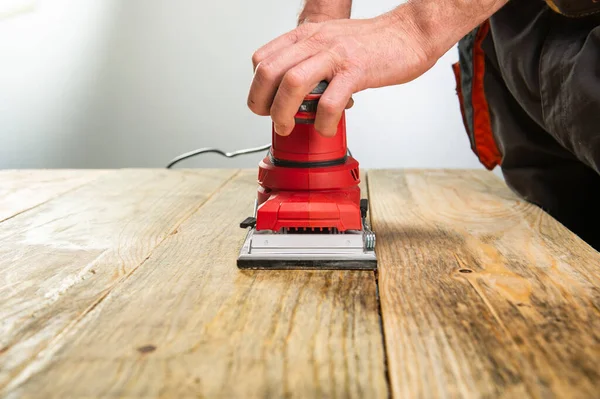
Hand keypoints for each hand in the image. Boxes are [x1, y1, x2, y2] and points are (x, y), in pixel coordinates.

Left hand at [247, 7, 436, 136]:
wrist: (409, 34)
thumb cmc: (372, 43)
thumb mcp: (331, 43)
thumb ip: (310, 62)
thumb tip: (295, 91)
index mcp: (307, 36)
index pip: (263, 59)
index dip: (257, 87)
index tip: (264, 105)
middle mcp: (316, 42)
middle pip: (270, 71)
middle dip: (262, 103)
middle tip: (272, 120)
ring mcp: (335, 56)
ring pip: (292, 83)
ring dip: (284, 112)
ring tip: (289, 127)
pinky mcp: (356, 71)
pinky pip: (330, 101)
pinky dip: (322, 121)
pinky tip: (325, 128)